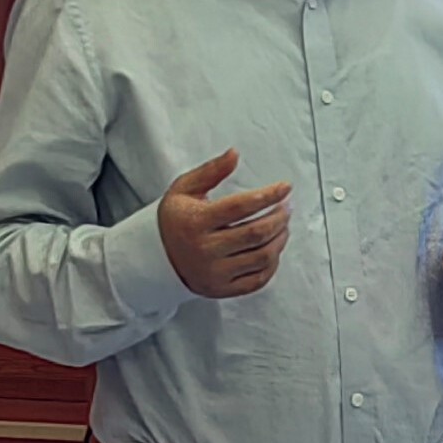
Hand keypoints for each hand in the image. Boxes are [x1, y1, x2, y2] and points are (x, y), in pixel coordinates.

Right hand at [156, 149, 291, 298]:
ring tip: (283, 225)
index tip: (285, 187)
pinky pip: (258, 280)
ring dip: (280, 239)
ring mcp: (214, 273)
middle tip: (287, 207)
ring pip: (262, 257)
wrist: (155, 257)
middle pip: (256, 233)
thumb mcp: (184, 189)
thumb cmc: (174, 219)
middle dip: (279, 217)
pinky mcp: (221, 289)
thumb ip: (211, 171)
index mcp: (196, 222)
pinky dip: (272, 264)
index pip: (241, 207)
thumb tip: (234, 153)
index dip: (268, 196)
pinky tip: (274, 249)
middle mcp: (205, 250)